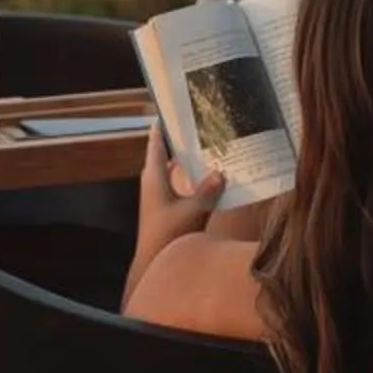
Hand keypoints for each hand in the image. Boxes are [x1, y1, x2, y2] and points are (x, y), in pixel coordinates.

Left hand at [134, 119, 225, 263]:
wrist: (152, 264)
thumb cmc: (167, 234)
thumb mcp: (192, 211)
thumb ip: (208, 191)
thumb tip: (221, 171)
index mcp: (154, 176)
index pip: (156, 142)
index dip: (163, 126)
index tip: (173, 109)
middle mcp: (154, 182)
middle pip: (168, 155)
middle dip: (184, 143)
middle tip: (204, 128)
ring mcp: (159, 196)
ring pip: (176, 172)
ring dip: (191, 163)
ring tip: (213, 150)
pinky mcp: (166, 208)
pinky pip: (181, 186)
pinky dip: (193, 181)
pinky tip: (211, 182)